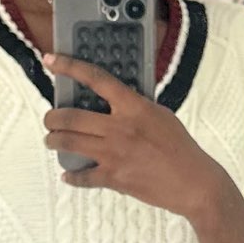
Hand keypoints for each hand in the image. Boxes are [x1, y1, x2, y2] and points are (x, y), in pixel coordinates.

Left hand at [42, 50, 227, 219]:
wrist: (193, 182)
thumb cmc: (181, 147)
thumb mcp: (161, 115)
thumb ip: (136, 107)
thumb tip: (116, 103)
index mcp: (133, 107)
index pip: (95, 79)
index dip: (69, 67)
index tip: (51, 60)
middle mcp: (119, 128)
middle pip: (70, 116)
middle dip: (52, 117)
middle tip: (50, 119)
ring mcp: (114, 154)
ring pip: (68, 143)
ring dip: (53, 141)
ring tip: (51, 141)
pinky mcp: (114, 178)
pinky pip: (82, 177)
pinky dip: (72, 176)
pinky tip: (68, 175)